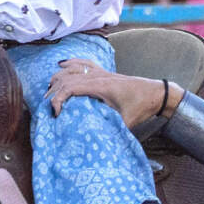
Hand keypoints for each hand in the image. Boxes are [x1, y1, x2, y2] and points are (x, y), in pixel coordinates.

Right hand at [47, 58, 173, 127]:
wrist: (155, 93)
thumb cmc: (141, 106)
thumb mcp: (125, 122)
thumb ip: (110, 129)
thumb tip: (95, 141)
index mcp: (100, 86)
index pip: (70, 87)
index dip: (58, 99)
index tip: (56, 114)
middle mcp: (98, 75)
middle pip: (66, 78)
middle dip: (53, 91)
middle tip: (48, 107)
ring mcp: (100, 71)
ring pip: (72, 69)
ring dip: (58, 78)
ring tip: (50, 91)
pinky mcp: (103, 71)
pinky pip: (83, 62)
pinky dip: (71, 63)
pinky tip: (62, 64)